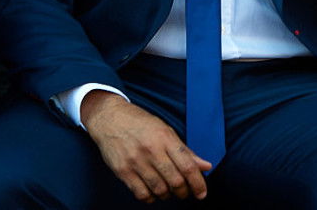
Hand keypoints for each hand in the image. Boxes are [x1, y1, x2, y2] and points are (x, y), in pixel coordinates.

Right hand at [82, 91, 211, 202]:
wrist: (110, 119)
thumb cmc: (141, 124)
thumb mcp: (166, 131)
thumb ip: (185, 151)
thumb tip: (206, 166)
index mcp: (166, 138)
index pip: (187, 166)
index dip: (198, 183)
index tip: (202, 193)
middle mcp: (152, 150)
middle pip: (175, 181)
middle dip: (184, 192)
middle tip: (185, 192)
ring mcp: (136, 162)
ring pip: (159, 190)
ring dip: (168, 195)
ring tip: (170, 191)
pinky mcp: (122, 171)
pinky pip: (141, 193)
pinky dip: (151, 198)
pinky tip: (154, 193)